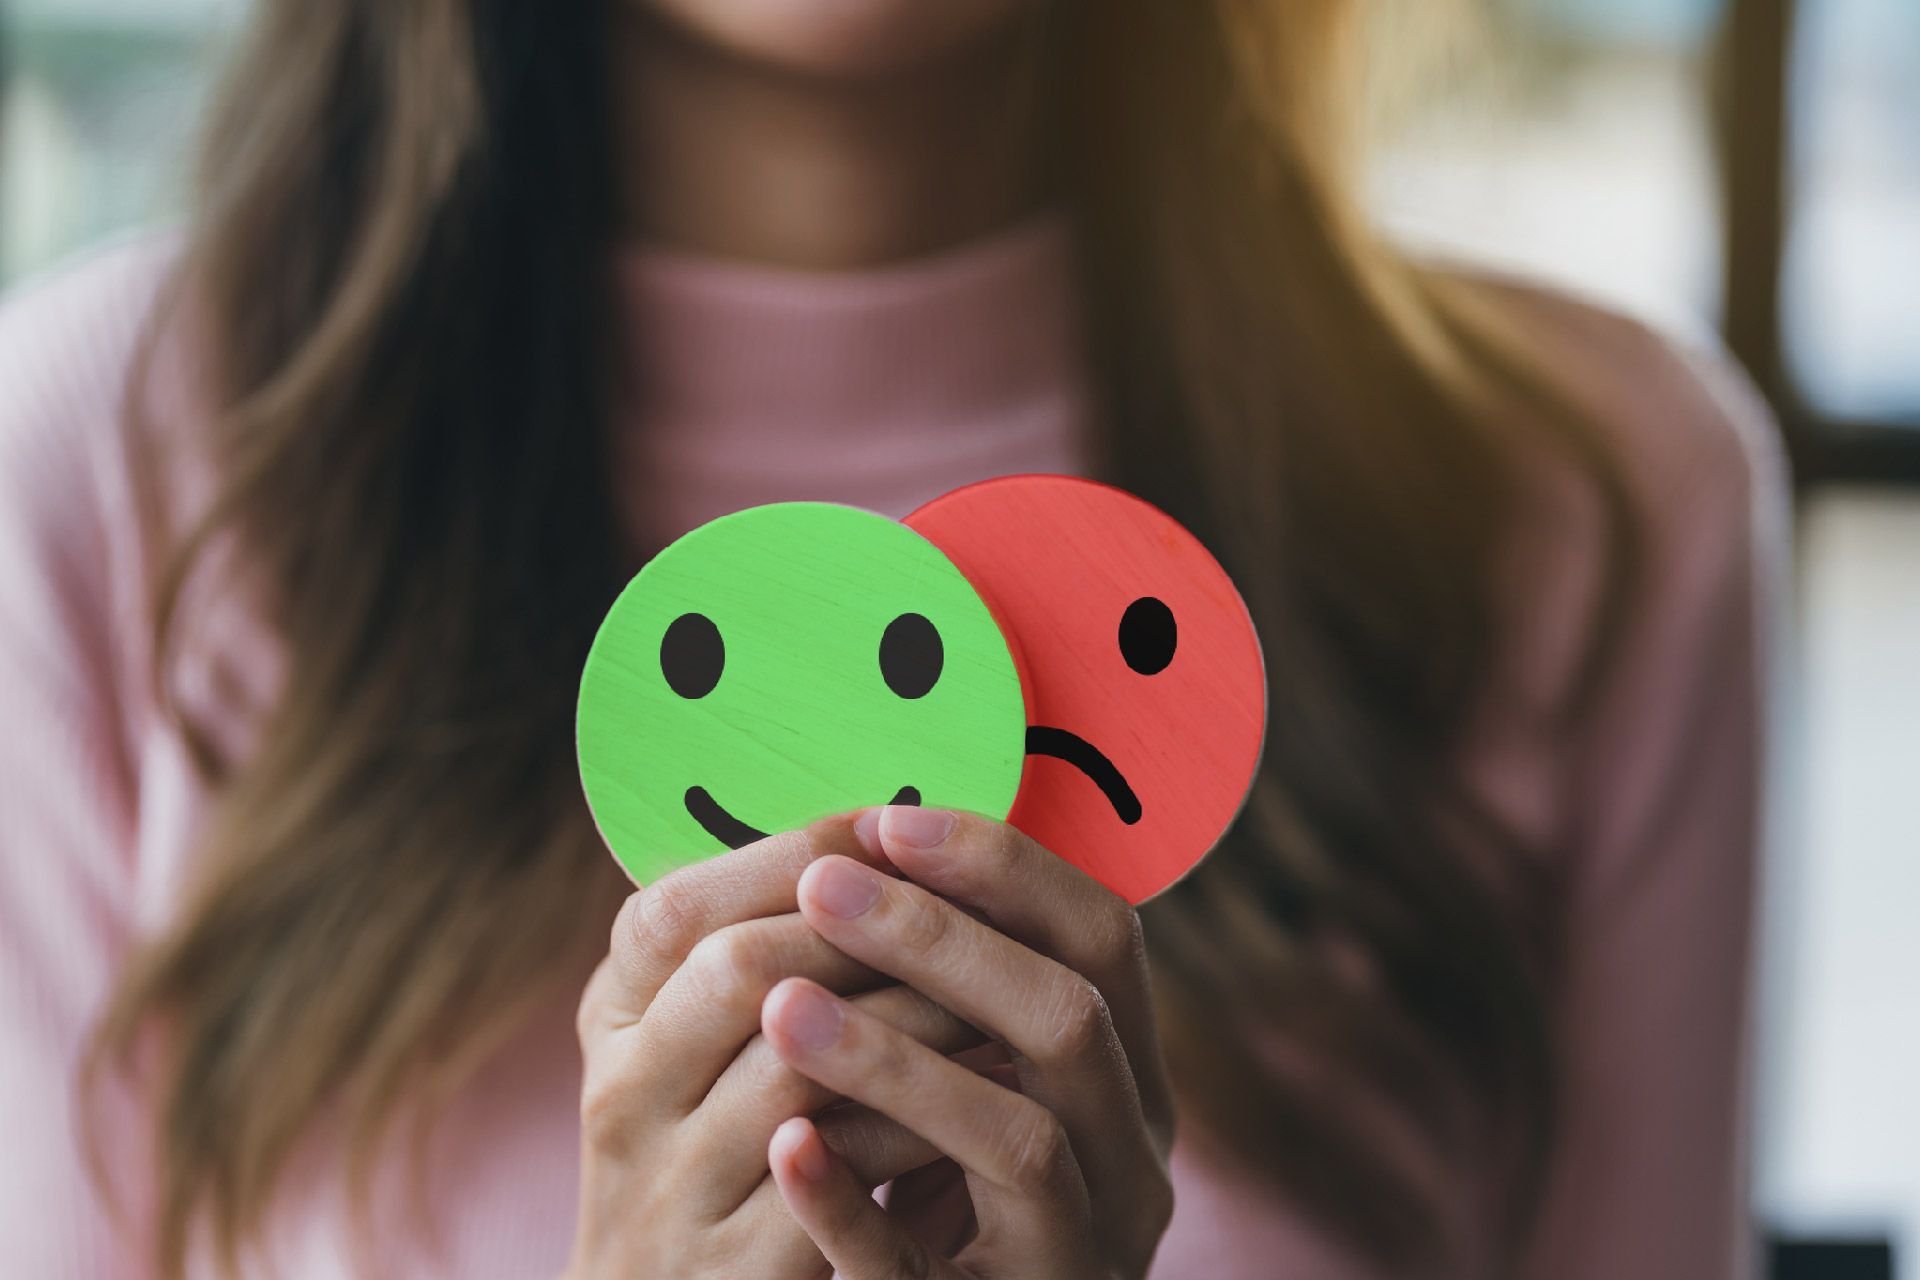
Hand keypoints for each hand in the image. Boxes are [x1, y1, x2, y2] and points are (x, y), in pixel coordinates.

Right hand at [566, 815, 981, 1279]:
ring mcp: (673, 1193)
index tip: (889, 826)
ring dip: (915, 1014)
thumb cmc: (710, 1159)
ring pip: (798, 1065)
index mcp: (609, 1024)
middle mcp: (622, 1101)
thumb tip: (872, 835)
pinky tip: (989, 1087)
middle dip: (868, 926)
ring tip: (998, 986)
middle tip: (970, 902)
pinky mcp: (739, 1272)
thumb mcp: (692, 1050)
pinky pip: (842, 1169)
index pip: (670, 909)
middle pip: (737, 968)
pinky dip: (922, 1116)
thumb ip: (751, 958)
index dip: (786, 855)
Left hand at [762, 807, 1175, 1278]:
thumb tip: (869, 834)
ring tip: (781, 1006)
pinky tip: (786, 1148)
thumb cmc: (961, 1203)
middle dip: (942, 941)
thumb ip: (966, 997)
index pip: (1104, 939)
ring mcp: (1080, 1254)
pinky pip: (921, 1272)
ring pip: (1020, 1140)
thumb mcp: (991, 1091)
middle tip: (820, 886)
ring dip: (898, 1061)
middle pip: (1070, 1022)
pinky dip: (854, 1205)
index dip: (1006, 868)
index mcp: (1131, 1083)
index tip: (889, 822)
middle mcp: (1132, 1165)